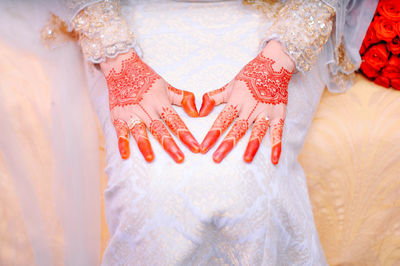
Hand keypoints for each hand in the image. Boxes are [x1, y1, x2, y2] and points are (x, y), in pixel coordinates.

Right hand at [100, 50, 199, 162]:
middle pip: (159, 129)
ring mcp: (131, 113)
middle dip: (170, 145)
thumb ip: (182, 98)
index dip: (186, 136)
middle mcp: (146, 108)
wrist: (121, 66)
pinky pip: (120, 131)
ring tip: (151, 159)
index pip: (176, 121)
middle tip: (180, 159)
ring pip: (140, 131)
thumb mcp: (166, 86)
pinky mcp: (117, 116)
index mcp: (160, 102)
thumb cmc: (146, 77)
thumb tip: (197, 112)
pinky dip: (122, 143)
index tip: (196, 148)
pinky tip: (125, 155)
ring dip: (145, 145)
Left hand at [199, 40, 293, 163]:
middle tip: (217, 159)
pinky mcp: (279, 114)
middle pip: (238, 128)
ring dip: (252, 146)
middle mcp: (251, 107)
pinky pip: (278, 132)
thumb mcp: (229, 84)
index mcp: (237, 100)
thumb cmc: (250, 75)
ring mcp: (266, 111)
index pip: (222, 120)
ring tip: (246, 160)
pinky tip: (274, 160)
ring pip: (258, 131)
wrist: (275, 63)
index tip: (203, 147)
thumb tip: (198, 112)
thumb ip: (213, 98)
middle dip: (227, 144)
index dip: (212, 134)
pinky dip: (277, 146)